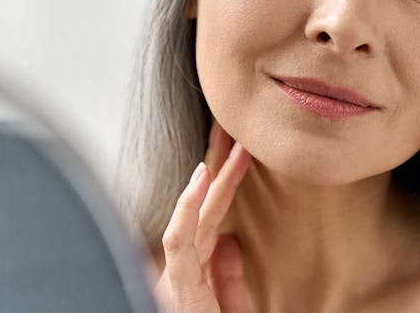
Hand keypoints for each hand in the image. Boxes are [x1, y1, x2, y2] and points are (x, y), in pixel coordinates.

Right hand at [153, 122, 252, 311]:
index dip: (225, 182)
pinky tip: (202, 179)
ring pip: (190, 216)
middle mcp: (183, 273)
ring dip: (209, 176)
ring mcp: (178, 279)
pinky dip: (189, 207)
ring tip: (226, 143)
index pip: (212, 219)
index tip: (241, 151)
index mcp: (197, 275)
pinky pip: (179, 241)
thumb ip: (230, 282)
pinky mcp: (178, 289)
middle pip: (202, 211)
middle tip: (232, 130)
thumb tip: (231, 243)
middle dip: (217, 167)